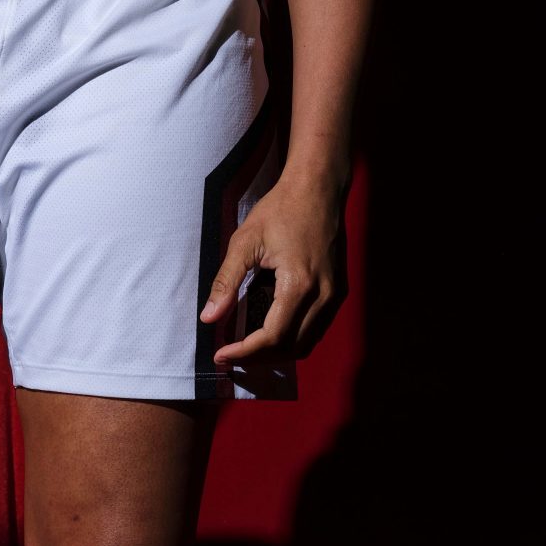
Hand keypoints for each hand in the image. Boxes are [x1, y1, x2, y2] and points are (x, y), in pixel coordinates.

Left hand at [199, 169, 347, 368]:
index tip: (221, 353)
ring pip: (306, 342)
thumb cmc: (280, 209)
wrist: (317, 189)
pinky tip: (269, 331)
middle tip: (230, 354)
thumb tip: (209, 317)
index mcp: (299, 284)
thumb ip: (226, 282)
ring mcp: (333, 294)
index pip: (273, 336)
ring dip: (276, 352)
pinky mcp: (336, 290)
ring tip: (246, 347)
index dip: (245, 351)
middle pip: (291, 347)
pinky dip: (292, 338)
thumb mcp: (245, 241)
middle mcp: (322, 295)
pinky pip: (315, 328)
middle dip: (258, 357)